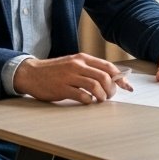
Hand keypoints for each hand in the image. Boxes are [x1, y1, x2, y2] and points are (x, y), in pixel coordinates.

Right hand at [12, 53, 127, 103]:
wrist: (31, 73)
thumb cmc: (54, 71)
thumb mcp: (73, 64)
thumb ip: (89, 69)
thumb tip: (110, 79)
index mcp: (82, 58)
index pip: (108, 67)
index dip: (120, 78)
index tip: (126, 87)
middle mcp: (77, 65)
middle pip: (104, 77)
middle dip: (111, 89)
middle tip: (109, 96)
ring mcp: (69, 77)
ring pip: (95, 86)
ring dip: (101, 96)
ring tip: (99, 100)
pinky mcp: (62, 88)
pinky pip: (82, 96)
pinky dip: (88, 101)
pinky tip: (87, 101)